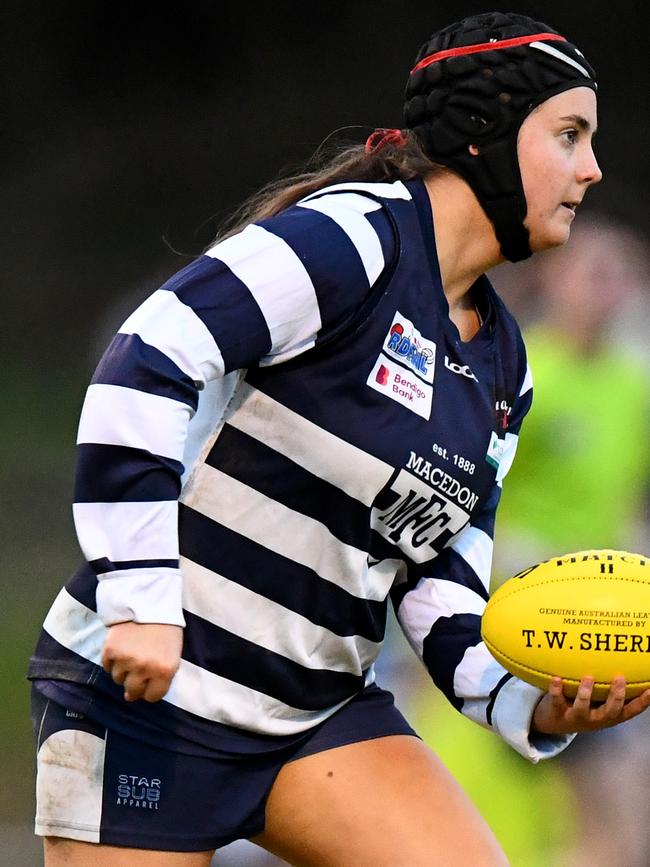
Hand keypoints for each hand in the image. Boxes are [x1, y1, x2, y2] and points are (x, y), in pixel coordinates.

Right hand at [101, 621, 183, 701]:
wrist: (149, 602)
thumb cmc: (166, 628)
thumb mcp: (173, 654)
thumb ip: (161, 676)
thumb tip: (137, 696)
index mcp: (165, 670)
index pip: (152, 697)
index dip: (149, 691)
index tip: (148, 683)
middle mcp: (145, 668)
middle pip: (133, 692)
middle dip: (135, 684)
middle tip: (136, 670)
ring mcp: (126, 660)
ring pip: (118, 679)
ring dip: (123, 670)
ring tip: (131, 653)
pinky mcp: (110, 651)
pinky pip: (107, 666)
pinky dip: (112, 660)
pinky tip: (121, 648)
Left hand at [532, 675, 649, 734]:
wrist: (553, 723)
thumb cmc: (583, 705)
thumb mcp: (599, 701)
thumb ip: (609, 689)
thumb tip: (625, 663)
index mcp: (609, 715)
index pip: (630, 711)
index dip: (642, 703)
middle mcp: (596, 718)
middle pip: (609, 711)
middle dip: (616, 696)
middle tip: (619, 678)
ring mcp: (577, 717)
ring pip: (583, 708)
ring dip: (586, 693)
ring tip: (588, 677)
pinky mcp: (558, 713)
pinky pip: (557, 701)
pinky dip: (556, 690)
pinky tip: (556, 678)